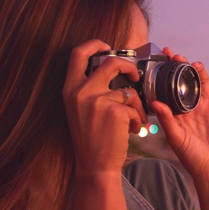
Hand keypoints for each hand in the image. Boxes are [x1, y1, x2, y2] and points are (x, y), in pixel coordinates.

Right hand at [63, 39, 147, 175]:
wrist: (94, 165)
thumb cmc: (91, 138)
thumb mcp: (80, 109)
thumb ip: (90, 89)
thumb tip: (112, 69)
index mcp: (70, 88)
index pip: (77, 53)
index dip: (94, 44)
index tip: (108, 47)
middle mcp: (80, 91)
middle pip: (111, 62)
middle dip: (129, 67)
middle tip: (135, 77)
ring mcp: (97, 101)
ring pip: (129, 90)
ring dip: (137, 105)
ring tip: (134, 120)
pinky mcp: (115, 111)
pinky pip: (135, 107)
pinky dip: (137, 119)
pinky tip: (132, 130)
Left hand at [150, 47, 208, 181]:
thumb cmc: (192, 158)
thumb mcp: (176, 138)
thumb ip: (167, 119)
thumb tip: (155, 102)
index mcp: (179, 113)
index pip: (170, 89)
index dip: (165, 75)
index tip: (159, 60)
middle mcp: (193, 108)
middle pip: (186, 82)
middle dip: (181, 68)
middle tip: (175, 56)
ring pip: (205, 84)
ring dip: (200, 71)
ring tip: (194, 63)